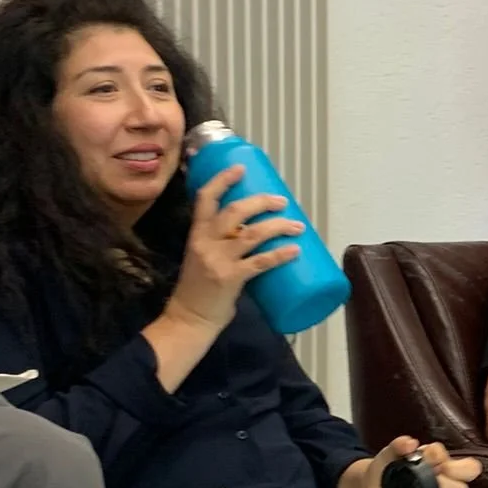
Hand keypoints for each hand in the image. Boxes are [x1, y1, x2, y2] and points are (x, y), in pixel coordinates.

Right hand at [167, 166, 303, 334]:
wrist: (189, 319)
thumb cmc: (199, 289)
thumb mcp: (202, 257)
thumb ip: (223, 244)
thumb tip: (255, 233)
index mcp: (196, 234)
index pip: (206, 199)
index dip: (224, 180)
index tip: (241, 169)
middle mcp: (206, 243)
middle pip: (236, 211)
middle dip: (262, 202)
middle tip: (282, 202)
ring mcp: (218, 260)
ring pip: (253, 234)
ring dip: (279, 226)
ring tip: (297, 226)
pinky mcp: (230, 279)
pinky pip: (260, 262)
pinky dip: (280, 254)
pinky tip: (295, 250)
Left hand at [337, 437, 482, 487]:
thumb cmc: (386, 466)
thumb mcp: (391, 451)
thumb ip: (399, 445)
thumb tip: (411, 443)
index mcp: (439, 459)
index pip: (463, 456)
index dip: (450, 456)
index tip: (430, 455)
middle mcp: (444, 475)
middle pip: (469, 473)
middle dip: (455, 471)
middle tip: (437, 471)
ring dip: (447, 487)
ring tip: (428, 485)